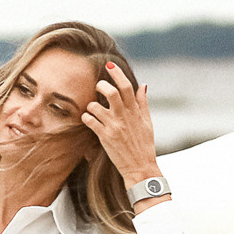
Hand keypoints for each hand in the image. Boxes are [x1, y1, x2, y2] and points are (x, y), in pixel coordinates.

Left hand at [82, 63, 161, 188]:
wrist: (140, 168)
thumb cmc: (144, 146)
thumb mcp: (147, 122)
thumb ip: (143, 103)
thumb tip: (143, 85)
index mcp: (135, 112)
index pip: (126, 87)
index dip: (117, 73)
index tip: (110, 65)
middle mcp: (124, 117)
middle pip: (110, 92)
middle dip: (101, 85)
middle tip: (98, 87)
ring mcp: (113, 127)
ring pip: (95, 106)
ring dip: (91, 105)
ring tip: (93, 110)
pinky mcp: (104, 137)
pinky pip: (89, 121)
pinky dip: (86, 117)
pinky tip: (89, 120)